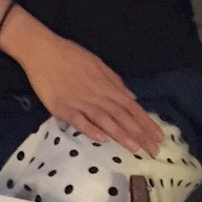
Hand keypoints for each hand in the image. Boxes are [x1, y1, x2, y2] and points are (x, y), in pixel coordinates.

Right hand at [22, 27, 162, 154]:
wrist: (42, 50)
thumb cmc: (70, 55)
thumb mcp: (97, 63)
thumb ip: (114, 82)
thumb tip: (132, 98)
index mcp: (106, 85)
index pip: (131, 107)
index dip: (145, 122)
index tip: (159, 137)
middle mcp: (97, 95)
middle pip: (121, 117)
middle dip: (139, 134)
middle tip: (154, 150)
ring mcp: (80, 102)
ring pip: (104, 121)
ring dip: (121, 135)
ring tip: (135, 149)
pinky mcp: (62, 108)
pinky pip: (79, 121)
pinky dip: (91, 130)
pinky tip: (102, 140)